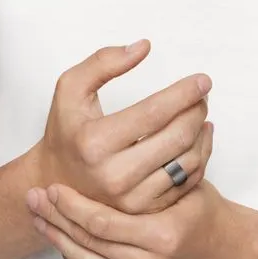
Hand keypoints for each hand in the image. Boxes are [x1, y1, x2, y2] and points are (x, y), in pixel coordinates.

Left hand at [26, 170, 242, 258]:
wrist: (226, 252)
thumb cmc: (204, 211)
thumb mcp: (187, 180)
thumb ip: (163, 154)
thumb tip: (143, 114)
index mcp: (163, 234)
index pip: (102, 222)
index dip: (72, 205)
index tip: (51, 187)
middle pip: (88, 244)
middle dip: (55, 220)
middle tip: (32, 200)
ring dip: (58, 241)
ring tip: (38, 219)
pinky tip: (61, 243)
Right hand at [36, 39, 212, 212]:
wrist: (55, 179)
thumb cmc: (66, 130)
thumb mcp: (70, 88)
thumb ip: (103, 62)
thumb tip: (144, 47)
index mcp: (94, 142)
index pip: (154, 112)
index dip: (184, 93)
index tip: (202, 80)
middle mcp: (113, 176)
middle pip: (177, 137)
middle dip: (196, 109)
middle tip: (201, 95)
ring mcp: (131, 199)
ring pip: (188, 161)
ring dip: (201, 131)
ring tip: (199, 113)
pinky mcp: (145, 211)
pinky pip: (187, 182)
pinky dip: (200, 155)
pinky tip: (197, 137)